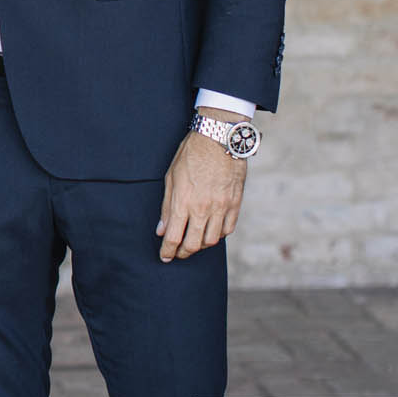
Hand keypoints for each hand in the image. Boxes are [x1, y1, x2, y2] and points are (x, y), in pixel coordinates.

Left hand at [156, 113, 246, 261]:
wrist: (219, 139)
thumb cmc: (191, 155)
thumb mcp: (171, 178)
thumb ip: (167, 207)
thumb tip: (162, 230)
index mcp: (184, 202)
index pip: (174, 237)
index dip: (168, 251)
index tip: (165, 256)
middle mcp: (203, 209)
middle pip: (194, 244)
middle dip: (183, 253)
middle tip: (178, 253)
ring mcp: (222, 207)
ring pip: (212, 240)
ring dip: (201, 245)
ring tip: (193, 241)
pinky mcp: (235, 204)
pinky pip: (228, 229)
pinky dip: (219, 234)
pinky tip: (211, 230)